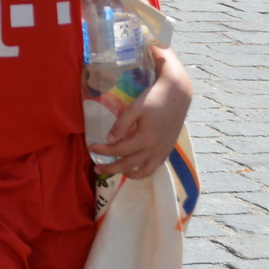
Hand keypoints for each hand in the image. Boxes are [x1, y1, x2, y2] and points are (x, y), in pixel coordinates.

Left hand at [91, 52, 191, 178]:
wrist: (177, 94)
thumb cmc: (153, 99)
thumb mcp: (134, 108)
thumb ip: (121, 125)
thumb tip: (109, 140)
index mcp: (145, 138)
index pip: (119, 150)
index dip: (103, 151)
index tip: (91, 148)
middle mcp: (155, 149)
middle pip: (129, 164)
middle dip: (111, 168)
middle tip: (97, 168)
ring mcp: (163, 151)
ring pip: (145, 171)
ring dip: (130, 174)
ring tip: (117, 172)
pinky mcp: (168, 149)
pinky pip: (155, 166)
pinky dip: (144, 170)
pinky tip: (136, 167)